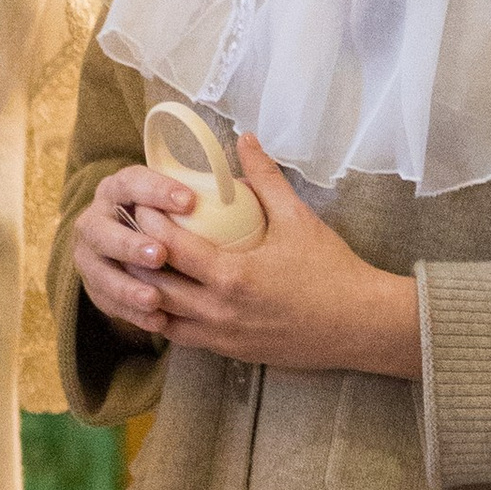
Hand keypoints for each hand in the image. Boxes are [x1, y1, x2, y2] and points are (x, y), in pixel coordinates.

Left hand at [73, 136, 422, 377]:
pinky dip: (164, 315)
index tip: (141, 202)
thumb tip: (244, 138)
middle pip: (153, 283)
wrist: (360, 326)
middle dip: (135, 254)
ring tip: (138, 260)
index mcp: (232, 275)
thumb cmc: (331, 270)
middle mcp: (218, 310)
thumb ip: (265, 177)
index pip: (169, 246)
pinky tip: (161, 295)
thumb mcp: (298, 218)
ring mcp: (221, 336)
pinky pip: (180, 335)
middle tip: (130, 229)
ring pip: (160, 314)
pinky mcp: (228, 352)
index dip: (148, 222)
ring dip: (143, 288)